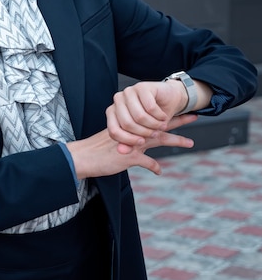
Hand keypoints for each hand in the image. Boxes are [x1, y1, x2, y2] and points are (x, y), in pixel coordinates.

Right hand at [67, 124, 194, 178]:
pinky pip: (147, 162)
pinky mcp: (130, 156)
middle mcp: (135, 131)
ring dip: (175, 140)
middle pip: (161, 124)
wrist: (85, 156)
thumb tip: (138, 142)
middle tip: (194, 116)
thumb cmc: (97, 148)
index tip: (180, 108)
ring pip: (159, 139)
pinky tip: (160, 172)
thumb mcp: (114, 139)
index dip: (167, 112)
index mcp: (131, 124)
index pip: (152, 115)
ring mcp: (133, 143)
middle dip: (178, 120)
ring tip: (190, 142)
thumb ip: (128, 139)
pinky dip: (154, 167)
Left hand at [106, 81, 198, 152]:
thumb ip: (129, 143)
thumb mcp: (140, 133)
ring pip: (140, 116)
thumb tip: (121, 151)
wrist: (169, 99)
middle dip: (144, 132)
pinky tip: (163, 116)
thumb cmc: (152, 117)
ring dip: (154, 125)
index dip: (128, 140)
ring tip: (161, 126)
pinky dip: (160, 116)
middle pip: (127, 124)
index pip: (114, 131)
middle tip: (155, 133)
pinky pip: (150, 108)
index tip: (142, 142)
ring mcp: (129, 91)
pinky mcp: (142, 87)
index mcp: (112, 111)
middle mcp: (118, 99)